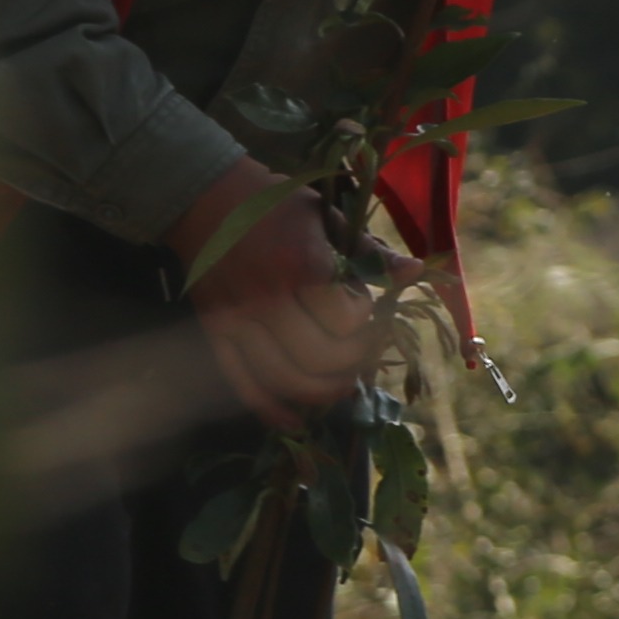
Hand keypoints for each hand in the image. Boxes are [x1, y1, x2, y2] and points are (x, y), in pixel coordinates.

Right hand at [171, 156, 369, 422]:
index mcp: (301, 266)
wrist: (203, 198)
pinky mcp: (215, 335)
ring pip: (285, 380)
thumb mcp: (327, 216)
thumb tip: (415, 272)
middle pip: (320, 359)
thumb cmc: (273, 203)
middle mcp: (266, 300)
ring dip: (321, 392)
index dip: (367, 324)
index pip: (346, 322)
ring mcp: (236, 322)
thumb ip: (370, 252)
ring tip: (342, 385)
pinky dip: (271, 410)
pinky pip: (243, 384)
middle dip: (352, 363)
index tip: (369, 311)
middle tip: (364, 353)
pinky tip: (294, 420)